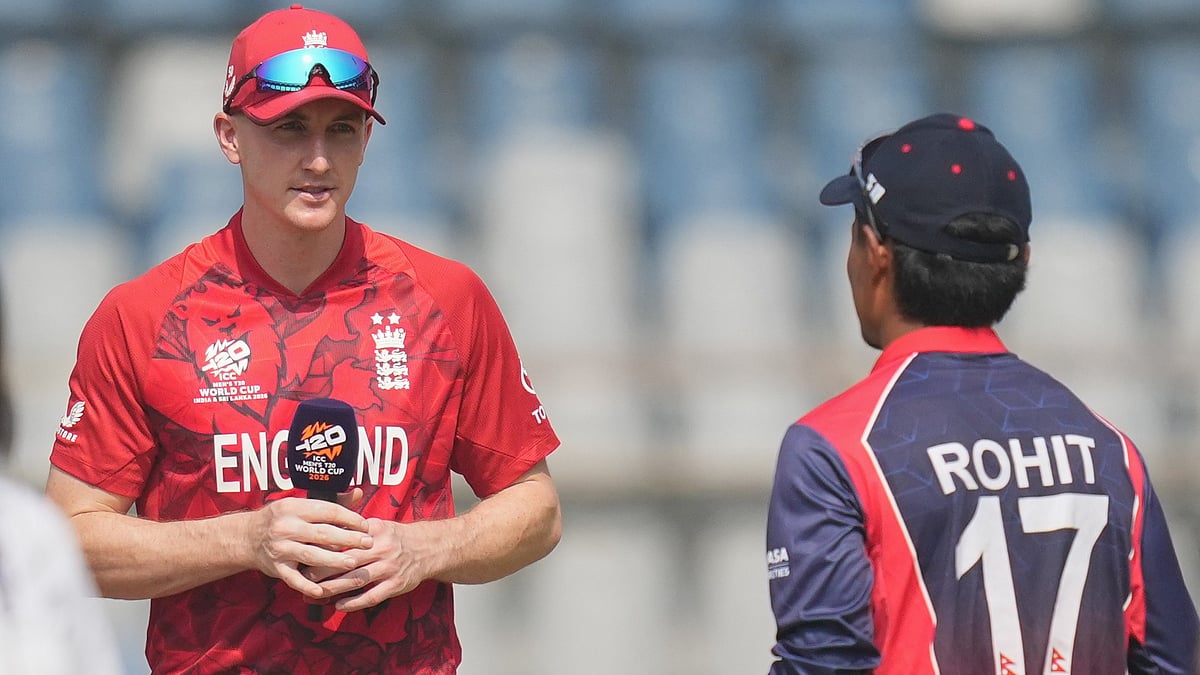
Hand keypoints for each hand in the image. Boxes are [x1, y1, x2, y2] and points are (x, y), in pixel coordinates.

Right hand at [243, 490, 371, 598]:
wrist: (248, 537)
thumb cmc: (282, 519)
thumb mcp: (302, 505)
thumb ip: (332, 502)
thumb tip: (359, 493)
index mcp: (295, 508)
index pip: (328, 511)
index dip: (350, 518)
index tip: (366, 526)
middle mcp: (286, 527)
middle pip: (323, 533)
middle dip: (348, 539)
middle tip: (368, 543)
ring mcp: (281, 548)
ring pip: (312, 555)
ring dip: (334, 560)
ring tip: (353, 562)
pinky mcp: (276, 567)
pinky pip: (293, 579)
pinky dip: (307, 586)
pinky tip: (322, 591)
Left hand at [310, 517, 436, 611]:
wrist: (428, 548)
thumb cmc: (396, 537)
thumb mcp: (377, 524)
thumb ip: (353, 526)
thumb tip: (323, 527)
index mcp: (374, 530)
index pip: (344, 538)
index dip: (323, 546)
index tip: (305, 552)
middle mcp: (382, 548)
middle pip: (347, 560)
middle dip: (322, 569)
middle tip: (302, 576)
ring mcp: (390, 568)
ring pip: (356, 579)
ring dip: (333, 588)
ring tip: (314, 594)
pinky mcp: (396, 584)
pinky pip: (372, 596)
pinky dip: (354, 602)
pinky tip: (339, 606)